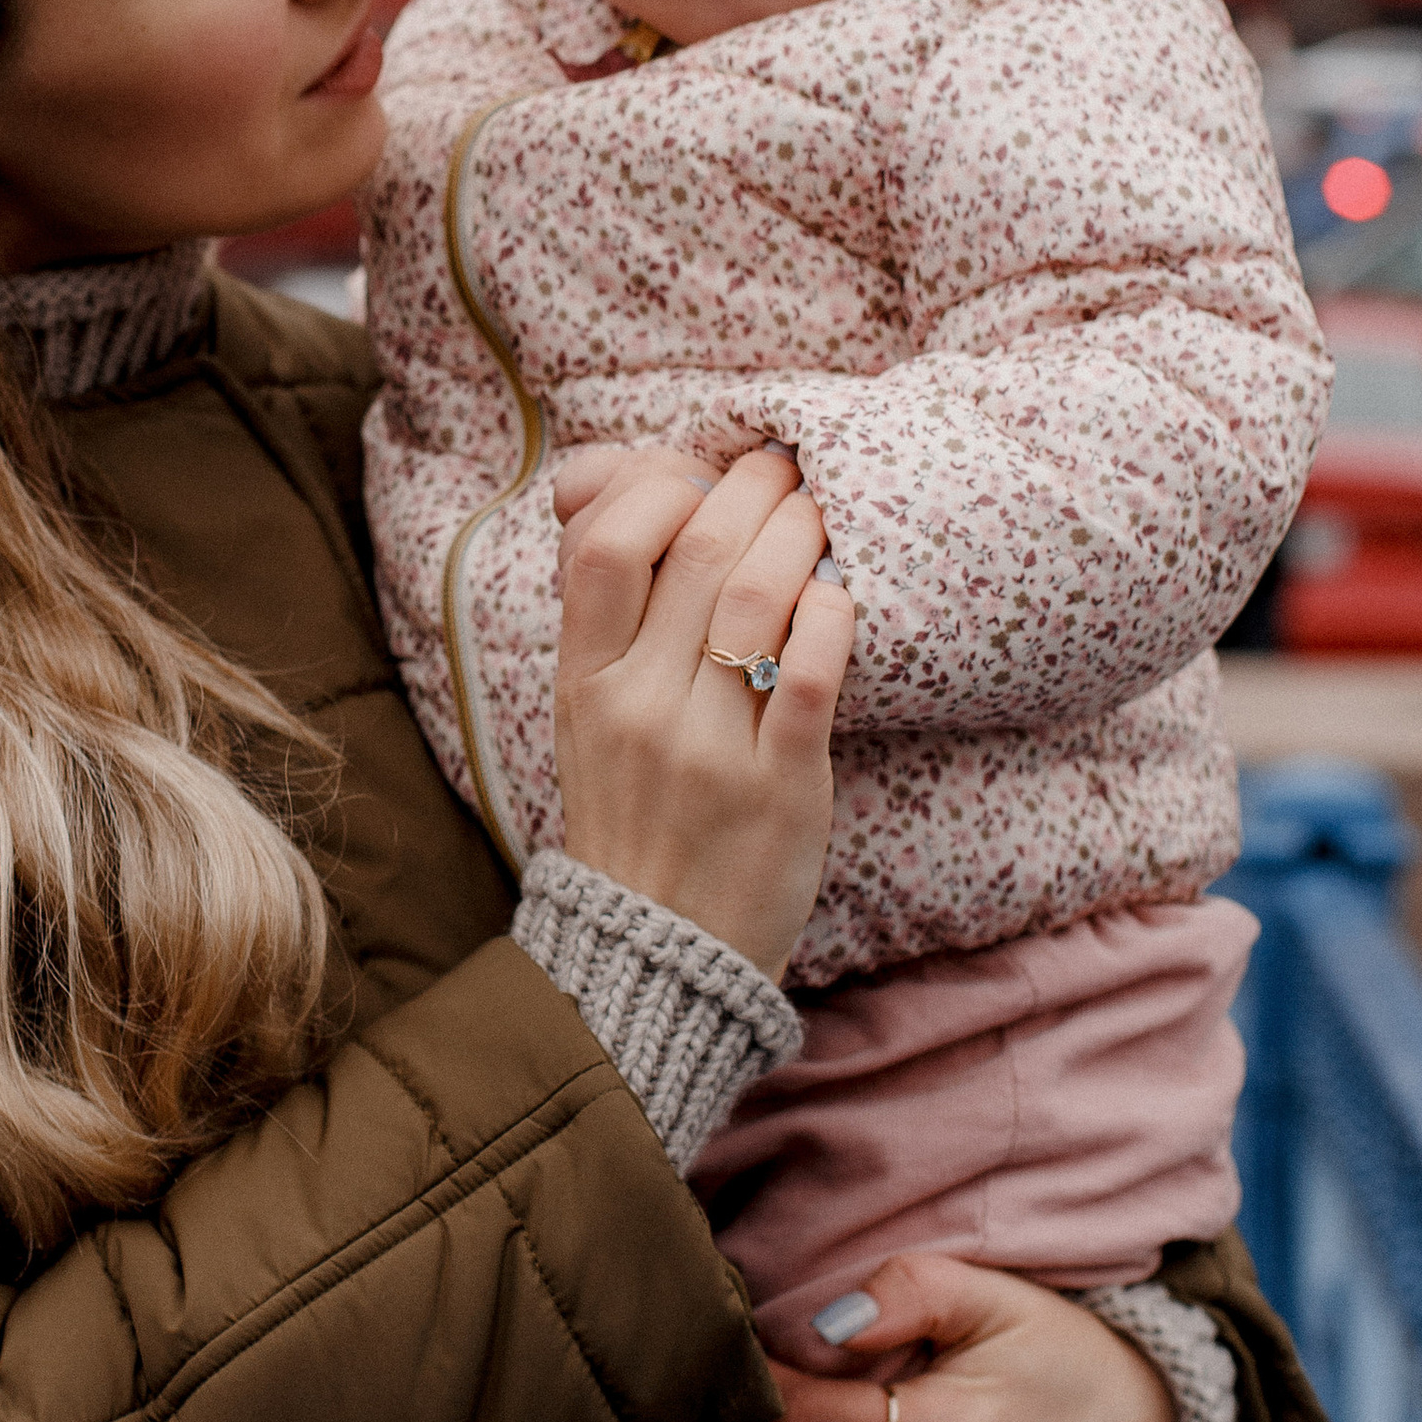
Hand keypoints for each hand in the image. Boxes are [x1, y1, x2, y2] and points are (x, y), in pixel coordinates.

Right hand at [553, 444, 853, 982]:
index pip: (603, 544)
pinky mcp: (781, 787)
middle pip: (697, 548)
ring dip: (801, 535)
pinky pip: (813, 673)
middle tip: (786, 471)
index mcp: (584, 681)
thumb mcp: (587, 711)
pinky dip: (832, 616)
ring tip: (819, 517)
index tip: (700, 474)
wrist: (661, 949)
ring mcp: (709, 748)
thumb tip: (599, 476)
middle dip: (753, 488)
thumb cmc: (635, 810)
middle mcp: (637, 707)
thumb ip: (603, 608)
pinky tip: (836, 598)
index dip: (658, 482)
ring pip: (756, 598)